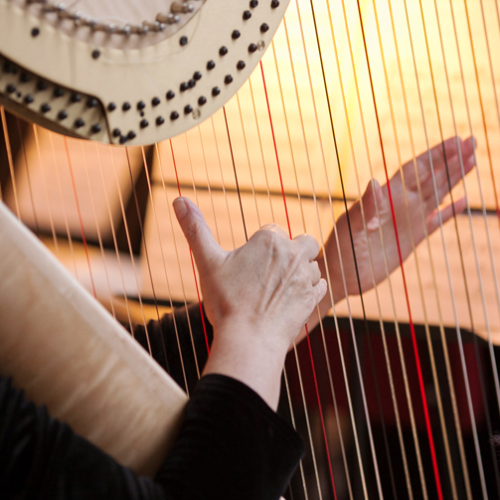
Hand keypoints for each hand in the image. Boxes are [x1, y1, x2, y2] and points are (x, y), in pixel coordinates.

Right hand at [173, 197, 326, 407]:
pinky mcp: (313, 298)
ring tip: (279, 288)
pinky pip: (320, 284)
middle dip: (291, 250)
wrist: (249, 340)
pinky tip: (293, 298)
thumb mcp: (207, 262)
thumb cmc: (226, 301)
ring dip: (301, 271)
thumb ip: (195, 229)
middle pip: (302, 240)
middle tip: (271, 271)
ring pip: (312, 264)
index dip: (261, 245)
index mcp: (269, 240)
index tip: (250, 264)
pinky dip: (311, 289)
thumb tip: (178, 199)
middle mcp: (292, 253)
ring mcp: (306, 276)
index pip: (272, 230)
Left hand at [317, 136, 474, 311]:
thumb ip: (365, 206)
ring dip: (454, 178)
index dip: (436, 154)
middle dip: (451, 159)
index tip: (456, 140)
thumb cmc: (341, 247)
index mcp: (387, 197)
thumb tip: (374, 182)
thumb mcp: (351, 226)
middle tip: (472, 141)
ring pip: (437, 194)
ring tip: (473, 160)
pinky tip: (463, 201)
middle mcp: (401, 204)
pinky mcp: (413, 239)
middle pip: (431, 176)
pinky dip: (450, 212)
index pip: (416, 169)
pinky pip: (436, 221)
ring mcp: (408, 220)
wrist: (341, 273)